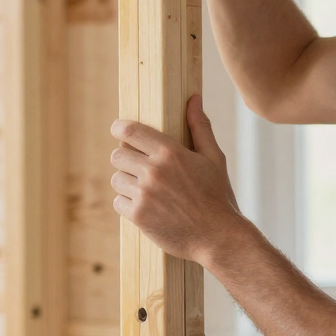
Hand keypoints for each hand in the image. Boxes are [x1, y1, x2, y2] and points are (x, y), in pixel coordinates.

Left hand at [110, 95, 245, 264]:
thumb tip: (193, 98)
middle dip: (125, 159)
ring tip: (145, 190)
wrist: (219, 238)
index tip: (119, 131)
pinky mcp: (138, 215)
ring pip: (116, 179)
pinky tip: (145, 206)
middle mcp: (154, 171)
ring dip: (126, 183)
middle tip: (138, 167)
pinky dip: (127, 204)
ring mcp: (144, 194)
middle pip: (117, 155)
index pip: (129, 131)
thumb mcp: (214, 158)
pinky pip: (118, 201)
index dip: (120, 129)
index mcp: (170, 152)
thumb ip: (200, 127)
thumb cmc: (218, 196)